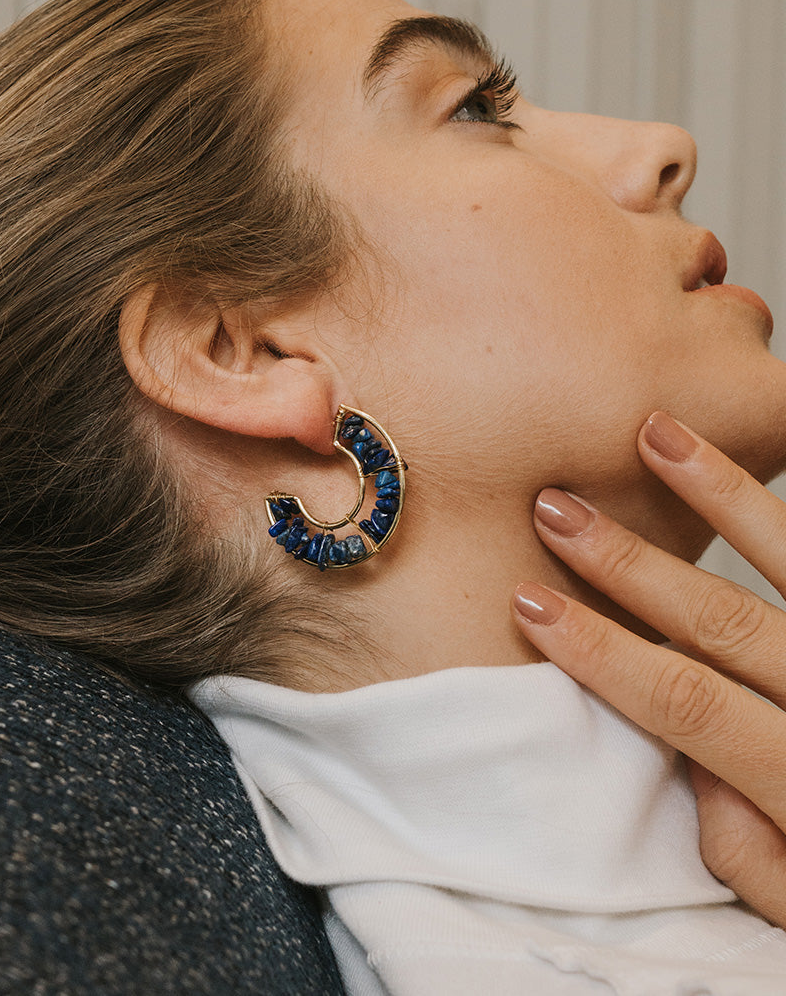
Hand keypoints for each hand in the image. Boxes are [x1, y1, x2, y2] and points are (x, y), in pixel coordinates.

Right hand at [512, 411, 785, 927]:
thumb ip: (753, 861)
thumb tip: (693, 772)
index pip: (687, 703)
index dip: (600, 650)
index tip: (529, 603)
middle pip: (722, 620)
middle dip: (626, 562)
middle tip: (556, 507)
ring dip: (719, 491)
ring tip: (657, 432)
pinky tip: (765, 444)